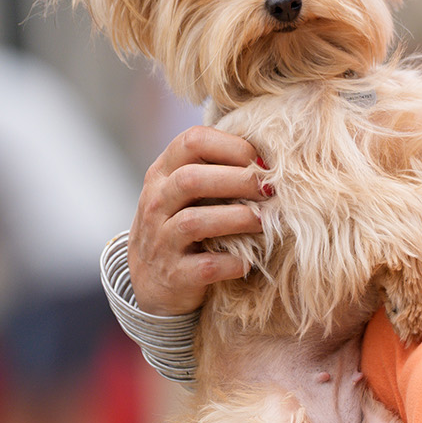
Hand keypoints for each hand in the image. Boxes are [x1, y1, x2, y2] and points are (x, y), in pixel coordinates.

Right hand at [130, 126, 269, 315]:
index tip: (261, 162)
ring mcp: (161, 241)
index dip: (232, 146)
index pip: (192, 141)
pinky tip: (249, 260)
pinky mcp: (175, 275)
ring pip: (195, 221)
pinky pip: (206, 265)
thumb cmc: (181, 225)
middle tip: (270, 189)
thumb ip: (213, 169)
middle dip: (239, 180)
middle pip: (192, 179)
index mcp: (162, 174)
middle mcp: (156, 203)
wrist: (151, 282)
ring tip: (265, 220)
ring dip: (238, 218)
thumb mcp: (184, 192)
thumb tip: (266, 156)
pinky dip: (233, 262)